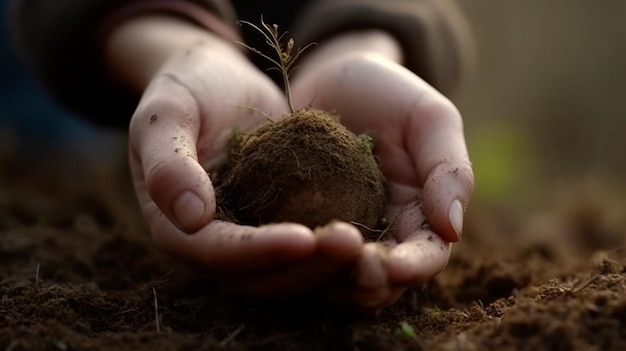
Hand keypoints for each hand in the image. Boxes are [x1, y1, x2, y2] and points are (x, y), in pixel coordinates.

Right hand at [105, 15, 368, 297]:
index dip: (259, 252)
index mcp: (178, 228)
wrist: (216, 82)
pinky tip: (372, 233)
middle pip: (262, 277)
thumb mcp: (165, 114)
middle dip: (306, 266)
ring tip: (368, 244)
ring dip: (329, 266)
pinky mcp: (282, 223)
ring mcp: (252, 238)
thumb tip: (190, 217)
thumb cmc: (185, 91)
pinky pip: (311, 247)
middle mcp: (215, 244)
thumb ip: (168, 161)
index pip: (218, 253)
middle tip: (351, 243)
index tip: (303, 240)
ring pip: (292, 271)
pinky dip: (337, 248)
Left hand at [291, 30, 473, 307]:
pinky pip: (298, 253)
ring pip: (337, 276)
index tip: (394, 266)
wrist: (332, 77)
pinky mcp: (300, 225)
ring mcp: (338, 232)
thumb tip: (454, 229)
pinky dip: (294, 258)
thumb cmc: (389, 93)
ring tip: (316, 263)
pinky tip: (280, 250)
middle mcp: (380, 233)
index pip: (425, 255)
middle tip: (352, 268)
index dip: (413, 267)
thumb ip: (449, 168)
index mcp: (420, 215)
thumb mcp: (429, 117)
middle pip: (381, 278)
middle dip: (369, 281)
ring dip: (330, 280)